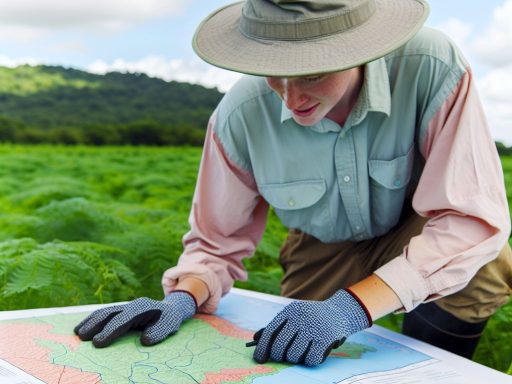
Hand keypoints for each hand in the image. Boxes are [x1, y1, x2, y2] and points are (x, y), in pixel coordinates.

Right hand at [74, 290, 196, 346]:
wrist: (171, 308)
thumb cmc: (170, 318)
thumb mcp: (170, 324)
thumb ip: (159, 331)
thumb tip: (145, 340)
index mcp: (142, 307)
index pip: (123, 318)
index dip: (110, 330)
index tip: (98, 342)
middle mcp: (132, 304)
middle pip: (110, 312)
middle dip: (95, 324)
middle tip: (81, 337)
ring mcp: (126, 306)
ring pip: (105, 311)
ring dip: (90, 321)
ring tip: (77, 332)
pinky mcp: (122, 311)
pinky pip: (106, 313)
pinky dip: (93, 319)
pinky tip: (83, 327)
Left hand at [252, 289, 371, 365]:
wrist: (341, 311)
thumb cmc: (313, 317)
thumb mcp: (295, 316)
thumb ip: (277, 326)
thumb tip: (256, 339)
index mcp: (290, 311)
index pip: (271, 331)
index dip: (263, 347)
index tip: (259, 359)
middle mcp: (300, 318)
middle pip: (280, 346)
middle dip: (279, 356)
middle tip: (282, 358)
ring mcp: (313, 328)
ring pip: (294, 355)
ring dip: (296, 358)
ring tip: (302, 351)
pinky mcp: (325, 338)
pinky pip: (310, 360)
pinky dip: (310, 360)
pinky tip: (314, 352)